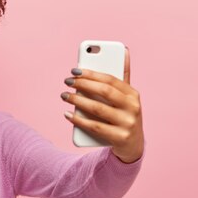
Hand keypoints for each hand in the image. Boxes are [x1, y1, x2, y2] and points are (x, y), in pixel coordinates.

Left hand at [61, 48, 143, 162]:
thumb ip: (122, 77)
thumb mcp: (126, 98)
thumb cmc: (124, 116)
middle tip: (67, 82)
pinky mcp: (120, 138)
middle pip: (104, 92)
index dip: (91, 73)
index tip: (74, 70)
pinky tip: (67, 114)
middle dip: (83, 85)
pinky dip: (78, 120)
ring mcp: (128, 123)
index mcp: (133, 94)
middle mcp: (133, 107)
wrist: (132, 147)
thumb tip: (124, 50)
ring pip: (98, 109)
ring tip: (64, 95)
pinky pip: (95, 127)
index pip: (110, 79)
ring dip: (78, 101)